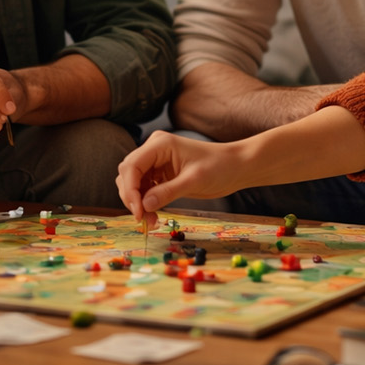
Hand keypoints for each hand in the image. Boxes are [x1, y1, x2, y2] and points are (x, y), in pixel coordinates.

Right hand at [116, 132, 249, 229]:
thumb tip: (145, 205)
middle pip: (128, 174)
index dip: (130, 190)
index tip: (138, 211)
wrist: (236, 167)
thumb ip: (168, 192)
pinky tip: (153, 215)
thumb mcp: (194, 180)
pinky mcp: (160, 173)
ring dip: (137, 202)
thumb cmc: (220, 167)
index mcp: (159, 144)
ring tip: (150, 220)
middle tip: (143, 219)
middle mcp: (154, 150)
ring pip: (133, 183)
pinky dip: (145, 202)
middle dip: (132, 197)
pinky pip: (144, 188)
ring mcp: (156, 161)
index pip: (131, 166)